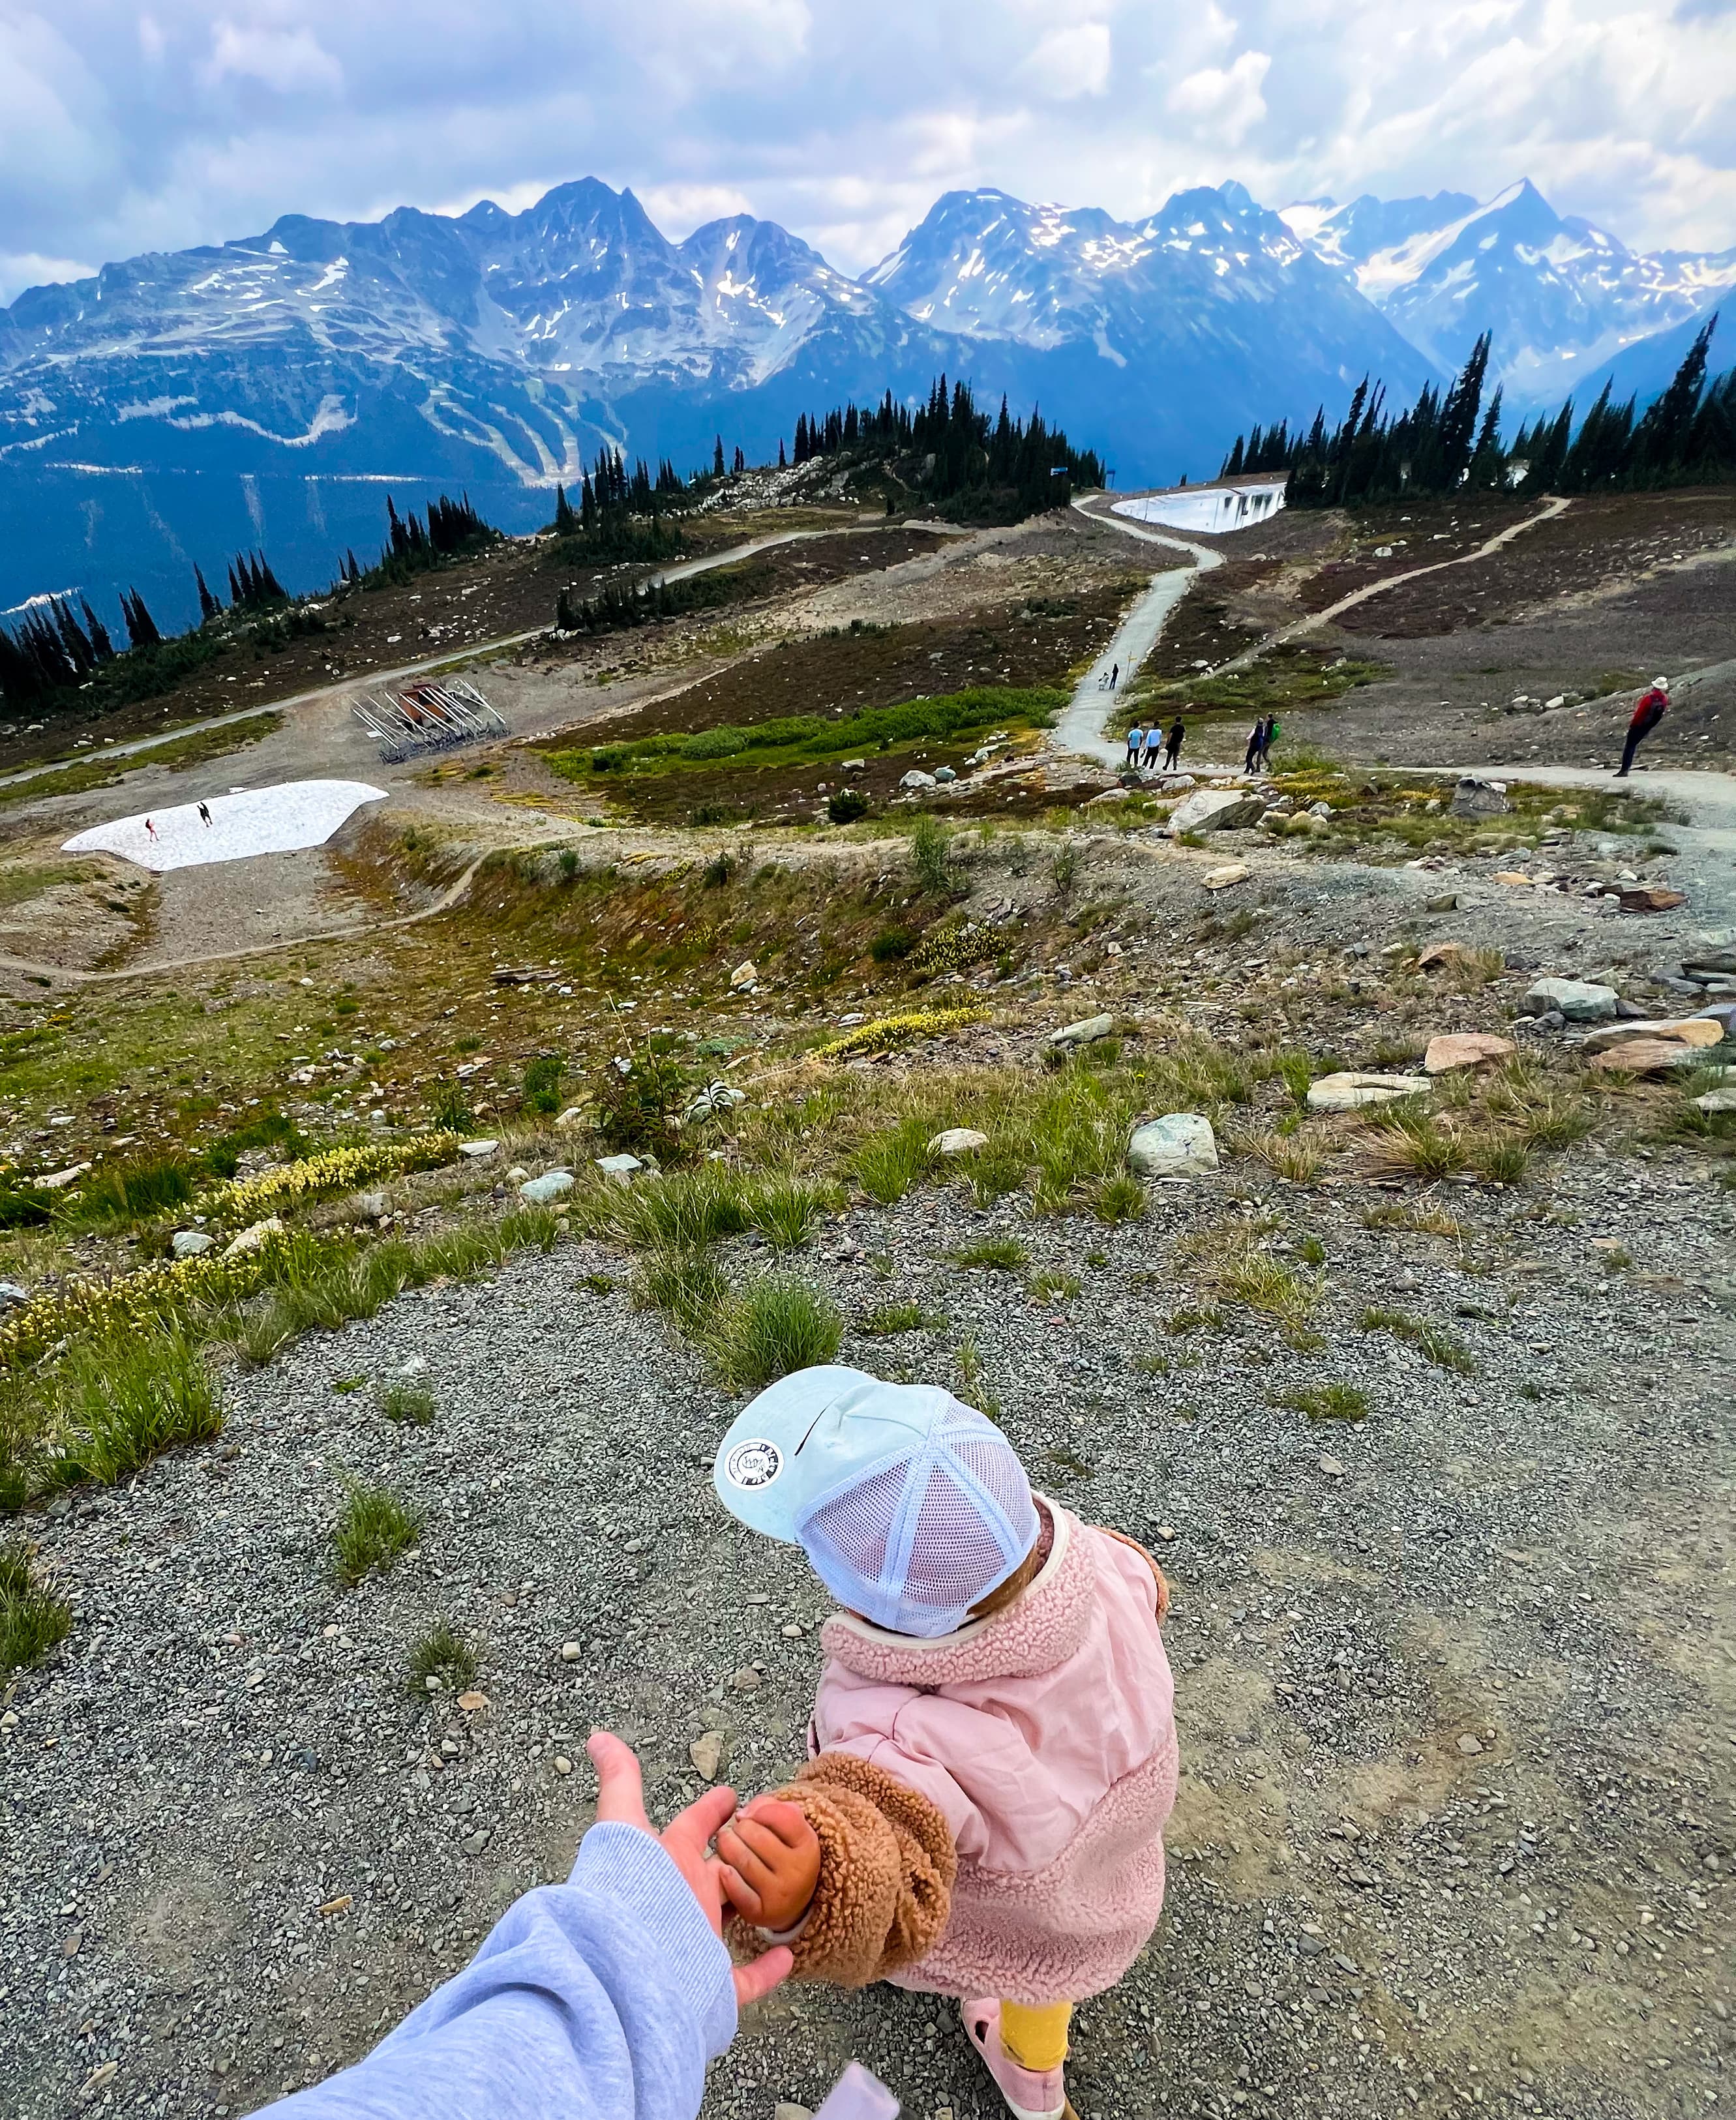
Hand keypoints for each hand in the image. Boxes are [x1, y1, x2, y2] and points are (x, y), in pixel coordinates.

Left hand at [586, 1731, 792, 2006]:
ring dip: (753, 1909)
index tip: (731, 1795)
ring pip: (731, 1923)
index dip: (711, 1809)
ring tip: (783, 1892)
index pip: (693, 1827)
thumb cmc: (626, 1888)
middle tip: (764, 1840)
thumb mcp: (622, 1823)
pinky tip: (788, 1956)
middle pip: (717, 1875)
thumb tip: (596, 1735)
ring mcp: (697, 1943)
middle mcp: (683, 1901)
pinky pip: (746, 1981)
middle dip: (736, 1857)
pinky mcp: (711, 1985)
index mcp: (669, 1863)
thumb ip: (617, 1780)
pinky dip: (768, 1970)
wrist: (622, 1967)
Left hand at [716, 1798, 821, 1930]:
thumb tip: (742, 1814)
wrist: (789, 1901)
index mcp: (808, 1845)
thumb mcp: (788, 1826)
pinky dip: (726, 1876)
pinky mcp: (760, 1913)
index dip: (761, 1810)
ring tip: (727, 1844)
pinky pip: (737, 1890)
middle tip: (737, 1831)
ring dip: (727, 1846)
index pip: (784, 1816)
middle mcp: (798, 1872)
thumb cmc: (782, 1853)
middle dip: (740, 1828)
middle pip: (757, 1835)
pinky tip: (723, 1869)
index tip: (751, 1814)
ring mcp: (780, 1894)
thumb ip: (768, 1807)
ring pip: (743, 1860)